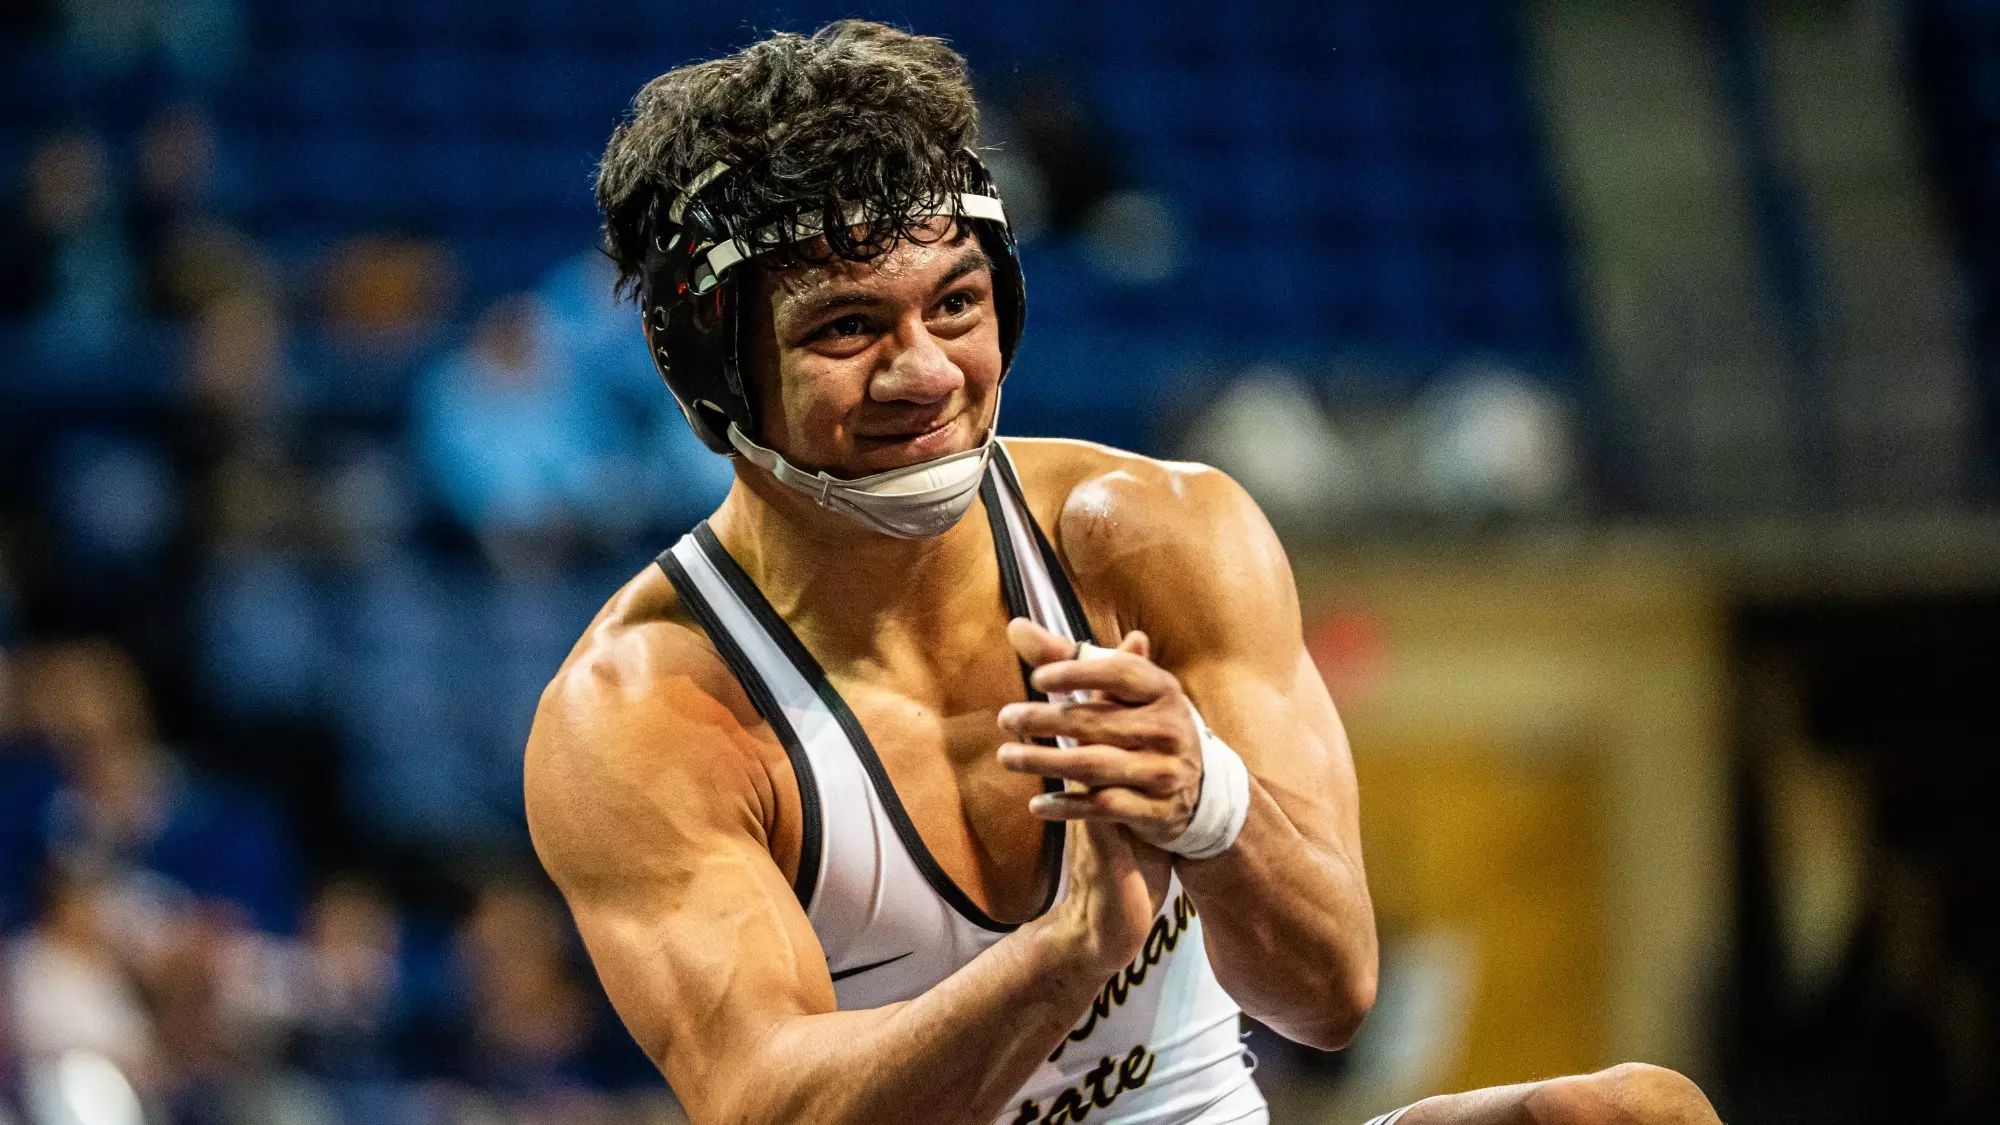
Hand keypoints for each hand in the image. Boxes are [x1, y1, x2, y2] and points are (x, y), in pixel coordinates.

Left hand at [997, 619, 1203, 850]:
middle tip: (1006, 718)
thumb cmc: (1141, 722)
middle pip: (1098, 722)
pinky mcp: (1157, 810)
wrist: (1195, 786)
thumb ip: (1069, 659)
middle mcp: (1169, 728)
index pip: (1121, 673)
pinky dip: (1068, 805)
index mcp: (1163, 690)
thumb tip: (1016, 628)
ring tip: (1007, 756)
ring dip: (1046, 762)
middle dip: (1046, 720)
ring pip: (1096, 765)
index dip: (1078, 673)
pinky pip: (1105, 806)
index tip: (1038, 678)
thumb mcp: (1119, 690)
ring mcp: (1165, 771)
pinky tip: (1037, 803)